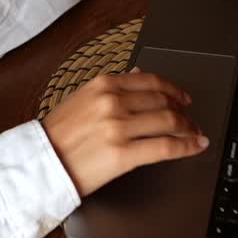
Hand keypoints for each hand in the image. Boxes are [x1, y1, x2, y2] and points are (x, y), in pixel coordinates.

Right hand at [41, 67, 207, 197]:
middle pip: (163, 101)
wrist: (41, 163)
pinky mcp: (124, 154)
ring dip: (188, 128)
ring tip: (194, 133)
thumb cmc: (58, 134)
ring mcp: (119, 128)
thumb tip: (138, 73)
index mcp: (103, 84)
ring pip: (169, 121)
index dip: (173, 89)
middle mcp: (113, 102)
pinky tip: (195, 146)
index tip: (183, 97)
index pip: (150, 81)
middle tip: (191, 119)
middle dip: (183, 110)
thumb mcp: (82, 98)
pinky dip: (187, 146)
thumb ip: (112, 86)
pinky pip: (166, 147)